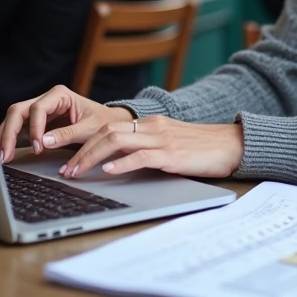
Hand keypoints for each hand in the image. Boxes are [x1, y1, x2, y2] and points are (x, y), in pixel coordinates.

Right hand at [0, 85, 131, 162]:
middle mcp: (46, 99)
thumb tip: (45, 141)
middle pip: (19, 111)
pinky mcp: (37, 122)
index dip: (34, 128)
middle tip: (5, 154)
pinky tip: (2, 149)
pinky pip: (19, 127)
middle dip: (9, 132)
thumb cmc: (102, 122)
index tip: (37, 147)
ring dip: (5, 135)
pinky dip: (10, 138)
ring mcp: (40, 110)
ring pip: (14, 118)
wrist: (109, 123)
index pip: (38, 108)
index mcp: (60, 95)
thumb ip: (67, 134)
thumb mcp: (89, 129)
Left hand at [59, 116, 244, 180]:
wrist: (233, 145)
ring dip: (91, 157)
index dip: (83, 142)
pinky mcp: (172, 154)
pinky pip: (141, 156)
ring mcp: (161, 139)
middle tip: (64, 169)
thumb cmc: (202, 148)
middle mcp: (152, 127)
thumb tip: (119, 164)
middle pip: (105, 131)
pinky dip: (121, 163)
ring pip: (116, 140)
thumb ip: (147, 148)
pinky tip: (107, 171)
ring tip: (76, 172)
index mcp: (150, 123)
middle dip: (79, 150)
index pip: (108, 127)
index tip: (67, 158)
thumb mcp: (170, 143)